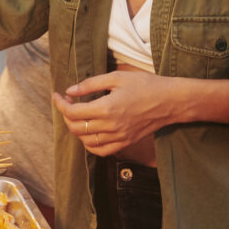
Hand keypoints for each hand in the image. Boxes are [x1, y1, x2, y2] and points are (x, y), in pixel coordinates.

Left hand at [52, 71, 175, 156]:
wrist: (170, 101)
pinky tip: (89, 132)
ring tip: (77, 116)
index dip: (61, 104)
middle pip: (76, 127)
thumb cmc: (145, 85)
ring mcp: (119, 137)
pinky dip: (90, 144)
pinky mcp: (126, 142)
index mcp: (107, 108)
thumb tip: (70, 91)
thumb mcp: (116, 77)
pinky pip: (101, 150)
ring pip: (86, 141)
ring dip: (76, 129)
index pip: (73, 112)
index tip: (57, 95)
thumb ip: (90, 85)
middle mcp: (111, 126)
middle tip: (67, 103)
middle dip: (66, 115)